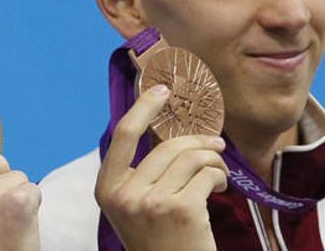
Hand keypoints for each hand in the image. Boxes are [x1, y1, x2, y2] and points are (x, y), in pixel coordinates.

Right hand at [95, 85, 227, 250]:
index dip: (143, 107)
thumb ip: (136, 173)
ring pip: (190, 157)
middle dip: (199, 141)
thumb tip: (162, 128)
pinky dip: (220, 176)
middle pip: (166, 146)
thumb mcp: (132, 205)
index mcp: (106, 188)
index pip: (123, 135)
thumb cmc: (157, 239)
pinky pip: (207, 174)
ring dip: (213, 159)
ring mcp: (152, 202)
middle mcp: (124, 194)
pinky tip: (219, 188)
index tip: (162, 90)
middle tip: (217, 144)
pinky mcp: (181, 210)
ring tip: (219, 172)